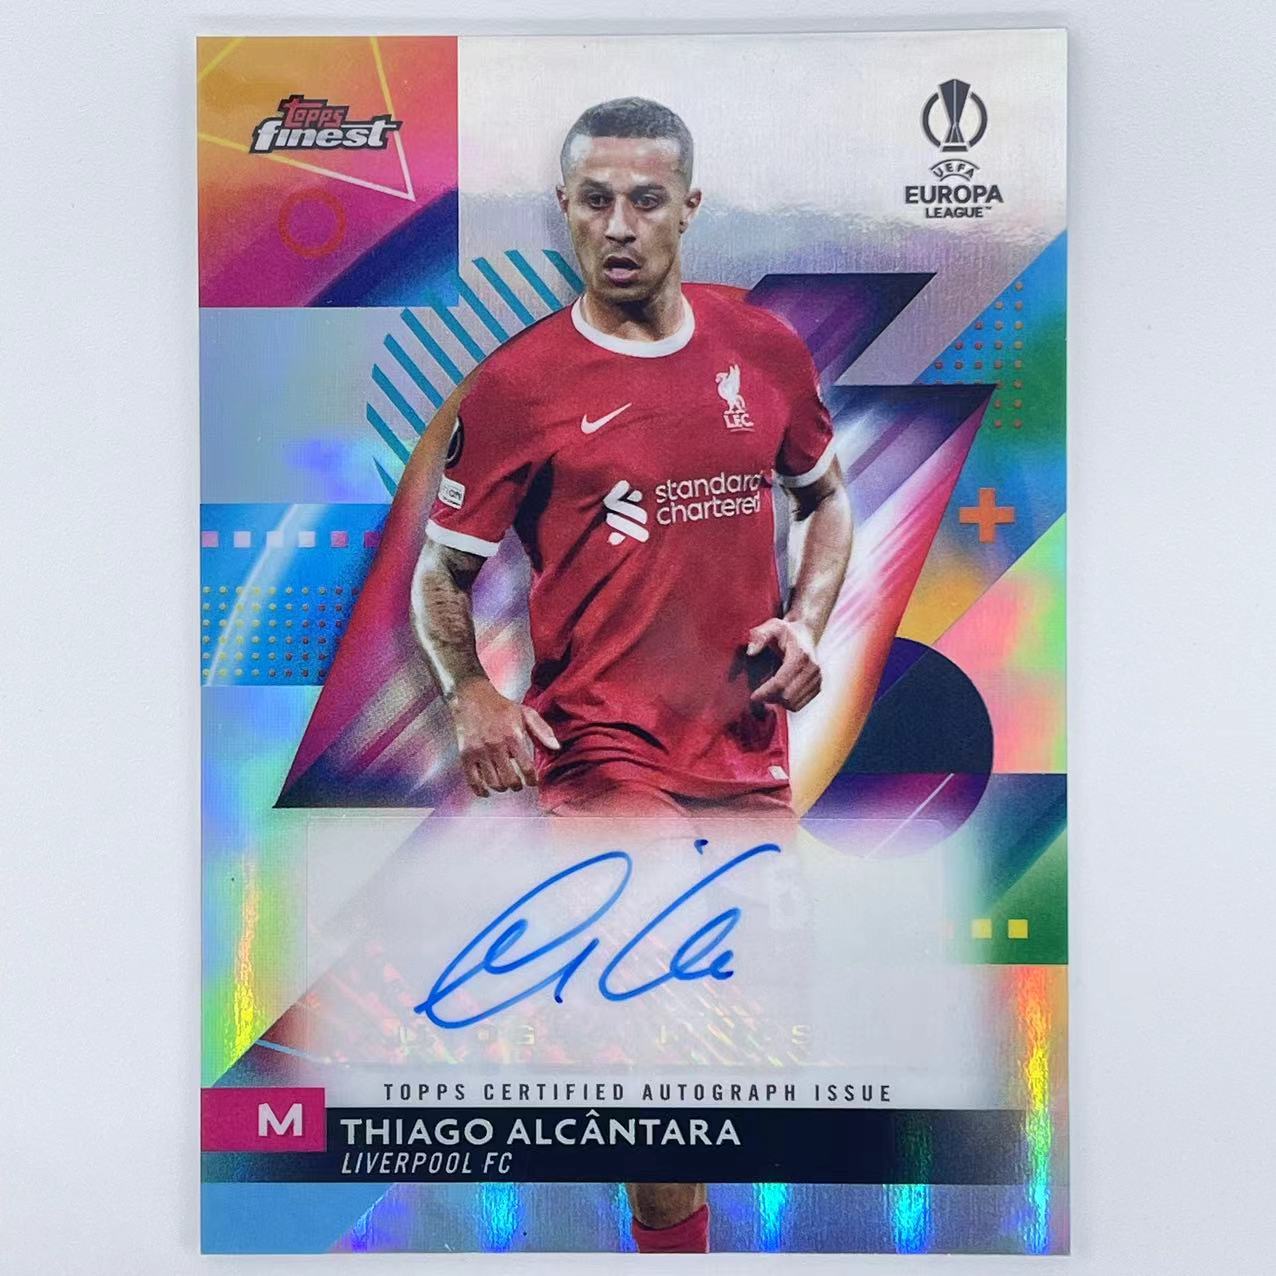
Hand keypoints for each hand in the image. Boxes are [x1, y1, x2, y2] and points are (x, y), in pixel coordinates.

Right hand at [447, 679, 559, 796]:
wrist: (472, 698)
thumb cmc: (502, 707)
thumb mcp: (526, 713)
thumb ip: (542, 730)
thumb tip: (556, 747)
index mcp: (513, 736)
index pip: (526, 768)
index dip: (532, 780)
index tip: (532, 782)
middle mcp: (495, 745)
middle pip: (509, 779)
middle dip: (517, 786)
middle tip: (518, 784)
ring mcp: (479, 751)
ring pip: (493, 782)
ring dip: (502, 788)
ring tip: (505, 783)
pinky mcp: (465, 755)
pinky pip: (473, 781)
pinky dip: (481, 791)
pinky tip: (487, 791)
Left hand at [745, 618, 821, 711]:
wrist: (806, 633)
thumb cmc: (786, 631)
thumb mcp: (772, 626)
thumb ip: (760, 636)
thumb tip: (750, 652)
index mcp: (800, 656)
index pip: (780, 682)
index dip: (765, 692)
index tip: (753, 697)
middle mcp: (813, 669)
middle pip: (787, 696)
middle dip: (770, 698)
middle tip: (759, 695)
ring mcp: (817, 679)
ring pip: (794, 704)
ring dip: (778, 702)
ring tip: (768, 693)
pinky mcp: (818, 686)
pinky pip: (800, 705)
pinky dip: (787, 704)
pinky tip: (779, 694)